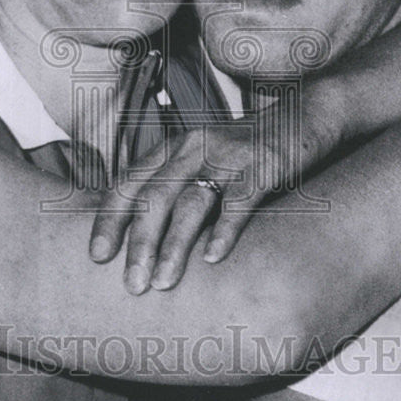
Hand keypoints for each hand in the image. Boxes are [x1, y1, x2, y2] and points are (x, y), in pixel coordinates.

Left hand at [90, 81, 345, 294]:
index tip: (96, 257)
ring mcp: (229, 155)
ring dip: (174, 246)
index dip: (109, 219)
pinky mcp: (264, 166)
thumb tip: (141, 240)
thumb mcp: (203, 161)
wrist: (304, 115)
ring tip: (163, 283)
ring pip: (191, 202)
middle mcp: (195, 147)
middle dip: (138, 244)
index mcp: (174, 148)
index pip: (129, 183)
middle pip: (154, 197)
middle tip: (130, 285)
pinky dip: (224, 230)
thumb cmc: (247, 152)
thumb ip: (175, 189)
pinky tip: (213, 259)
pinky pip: (240, 200)